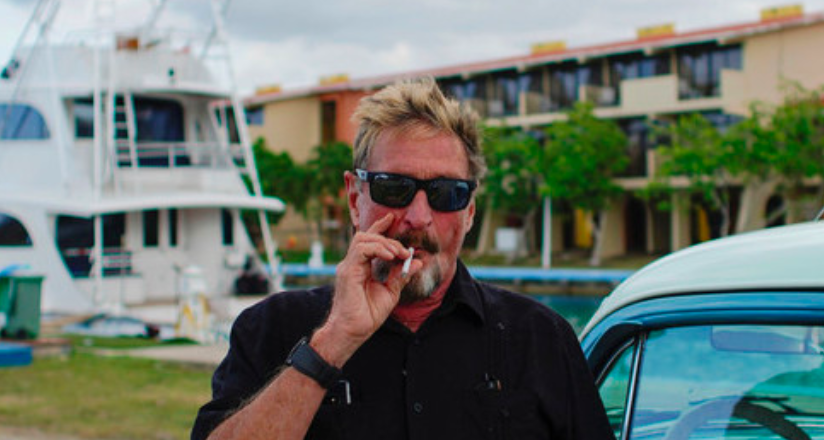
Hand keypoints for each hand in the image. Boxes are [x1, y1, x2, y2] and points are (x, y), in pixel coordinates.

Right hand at [312, 214, 420, 365]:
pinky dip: (377, 248)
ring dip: (384, 243)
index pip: (368, 240)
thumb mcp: (390, 292)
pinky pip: (361, 249)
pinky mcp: (347, 271)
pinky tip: (389, 256)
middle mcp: (352, 264)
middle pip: (366, 236)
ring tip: (398, 254)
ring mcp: (347, 266)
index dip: (379, 226)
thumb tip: (416, 262)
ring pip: (363, 239)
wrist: (353, 332)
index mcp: (360, 267)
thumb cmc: (367, 316)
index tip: (392, 217)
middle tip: (404, 252)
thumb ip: (400, 275)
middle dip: (388, 238)